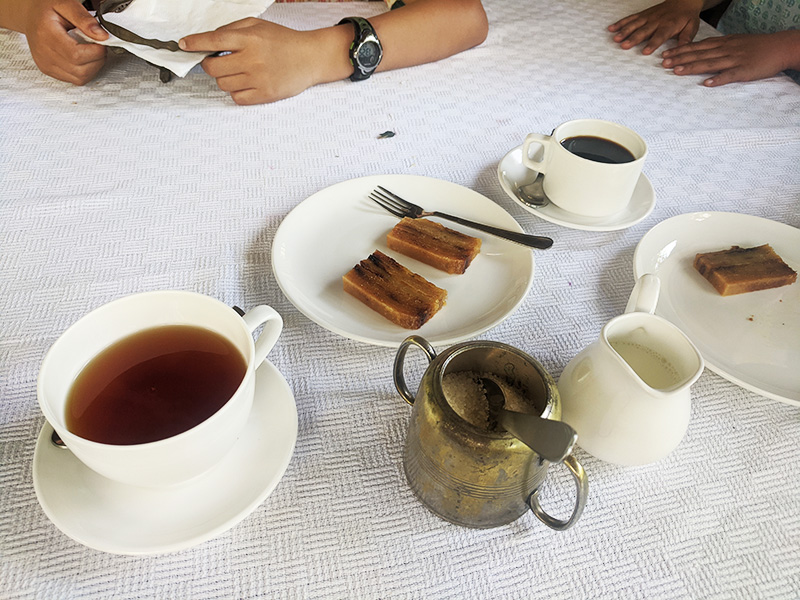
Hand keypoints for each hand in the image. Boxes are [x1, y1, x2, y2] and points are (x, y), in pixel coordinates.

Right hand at [24, 0, 107, 84]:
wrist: (30, 15)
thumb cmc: (45, 9)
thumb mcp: (66, 5)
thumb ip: (85, 20)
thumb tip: (102, 36)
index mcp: (47, 35)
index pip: (77, 55)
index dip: (96, 52)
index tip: (102, 43)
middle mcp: (44, 53)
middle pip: (81, 70)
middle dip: (97, 60)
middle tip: (98, 47)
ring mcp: (46, 64)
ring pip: (80, 78)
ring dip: (93, 67)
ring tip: (91, 52)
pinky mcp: (48, 70)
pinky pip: (74, 79)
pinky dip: (84, 71)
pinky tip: (83, 58)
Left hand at [179, 18, 340, 105]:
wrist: (310, 58)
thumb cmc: (285, 41)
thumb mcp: (259, 25)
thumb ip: (233, 30)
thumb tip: (209, 40)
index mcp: (249, 38)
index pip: (213, 41)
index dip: (194, 43)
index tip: (184, 45)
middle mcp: (252, 59)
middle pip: (212, 68)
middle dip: (209, 65)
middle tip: (216, 62)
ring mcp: (258, 79)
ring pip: (223, 84)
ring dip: (225, 79)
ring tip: (239, 72)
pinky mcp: (264, 94)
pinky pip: (237, 98)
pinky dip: (236, 92)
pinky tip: (246, 83)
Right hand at [608, 0, 703, 54]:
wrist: (684, 0)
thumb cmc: (687, 16)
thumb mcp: (692, 27)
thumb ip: (686, 39)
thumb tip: (682, 50)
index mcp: (669, 26)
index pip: (659, 36)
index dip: (652, 44)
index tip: (645, 52)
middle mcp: (656, 21)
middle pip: (643, 31)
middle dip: (633, 38)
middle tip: (624, 45)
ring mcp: (648, 17)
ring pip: (635, 24)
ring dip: (624, 31)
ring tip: (615, 38)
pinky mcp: (643, 14)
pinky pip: (631, 18)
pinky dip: (621, 23)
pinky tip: (612, 28)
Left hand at [662, 32, 796, 85]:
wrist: (781, 46)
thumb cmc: (757, 46)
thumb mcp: (735, 42)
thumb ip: (718, 46)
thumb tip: (701, 50)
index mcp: (724, 43)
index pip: (698, 46)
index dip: (681, 50)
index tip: (666, 54)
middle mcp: (726, 50)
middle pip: (699, 54)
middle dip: (680, 58)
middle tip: (664, 63)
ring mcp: (735, 60)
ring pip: (710, 63)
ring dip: (692, 67)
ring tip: (677, 71)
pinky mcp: (744, 71)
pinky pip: (729, 75)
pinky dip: (717, 79)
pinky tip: (706, 83)